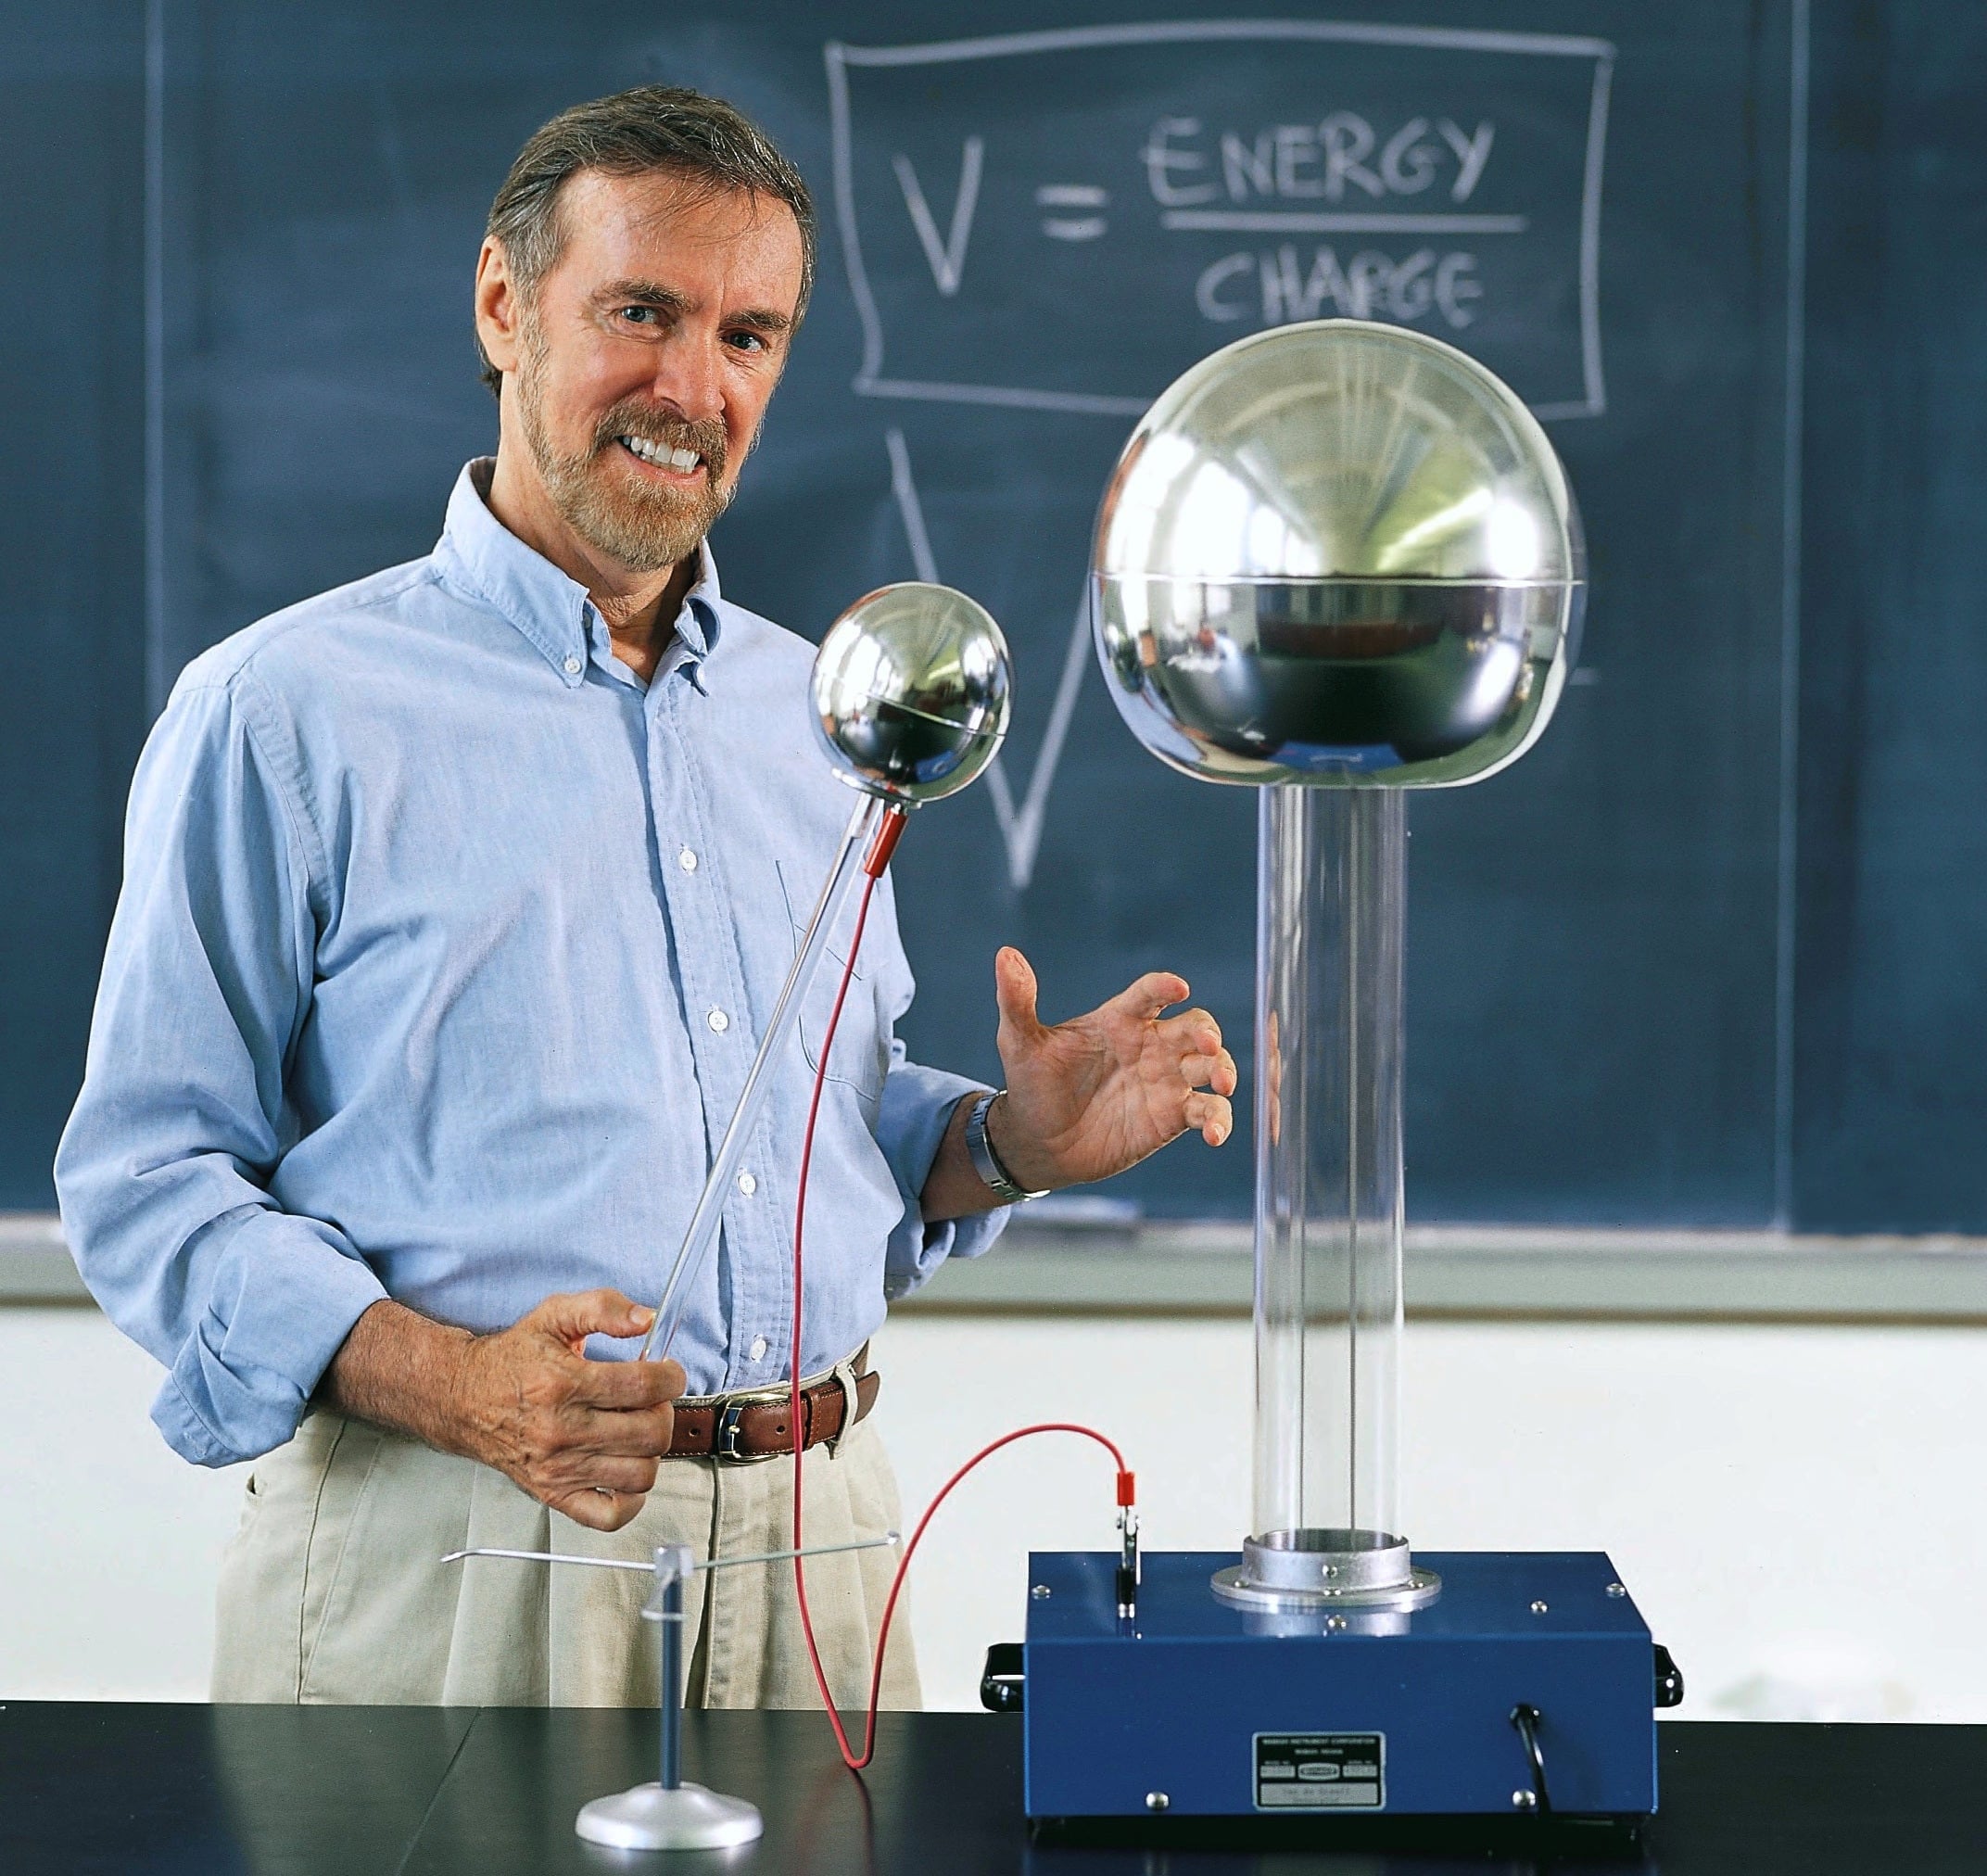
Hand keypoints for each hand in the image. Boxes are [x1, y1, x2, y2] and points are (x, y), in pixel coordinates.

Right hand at [445, 1290, 684, 1532]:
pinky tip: (627, 1471)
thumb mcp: (555, 1315)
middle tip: (652, 1401)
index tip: (668, 1373)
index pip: (644, 1386)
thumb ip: (604, 1308)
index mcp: (565, 1383)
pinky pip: (608, 1515)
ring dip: (652, 1451)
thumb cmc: (513, 1358)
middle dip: (664, 1412)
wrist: (464, 1399)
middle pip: (649, 1433)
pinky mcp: (553, 1494)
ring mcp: (559, 1468)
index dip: (671, 1377)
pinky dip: (630, 1501)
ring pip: (639, 1474)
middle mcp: (562, 1430)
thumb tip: (646, 1319)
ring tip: (638, 1430)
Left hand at [987, 947, 1237, 1192]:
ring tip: (1222, 1086)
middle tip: (1208, 1046)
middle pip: (1196, 1026)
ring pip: (1212, 1066)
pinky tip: (1213, 1135)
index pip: (1150, 994)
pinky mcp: (1172, 1117)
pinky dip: (1219, 1120)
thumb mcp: (1019, 1042)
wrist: (1038, 1143)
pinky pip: (1208, 1112)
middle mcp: (1150, 1045)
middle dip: (1208, 1032)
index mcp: (1120, 1020)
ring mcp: (1166, 1081)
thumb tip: (1005, 955)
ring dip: (1225, 1071)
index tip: (1177, 989)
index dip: (1165, 987)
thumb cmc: (1032, 1086)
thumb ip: (1017, 1000)